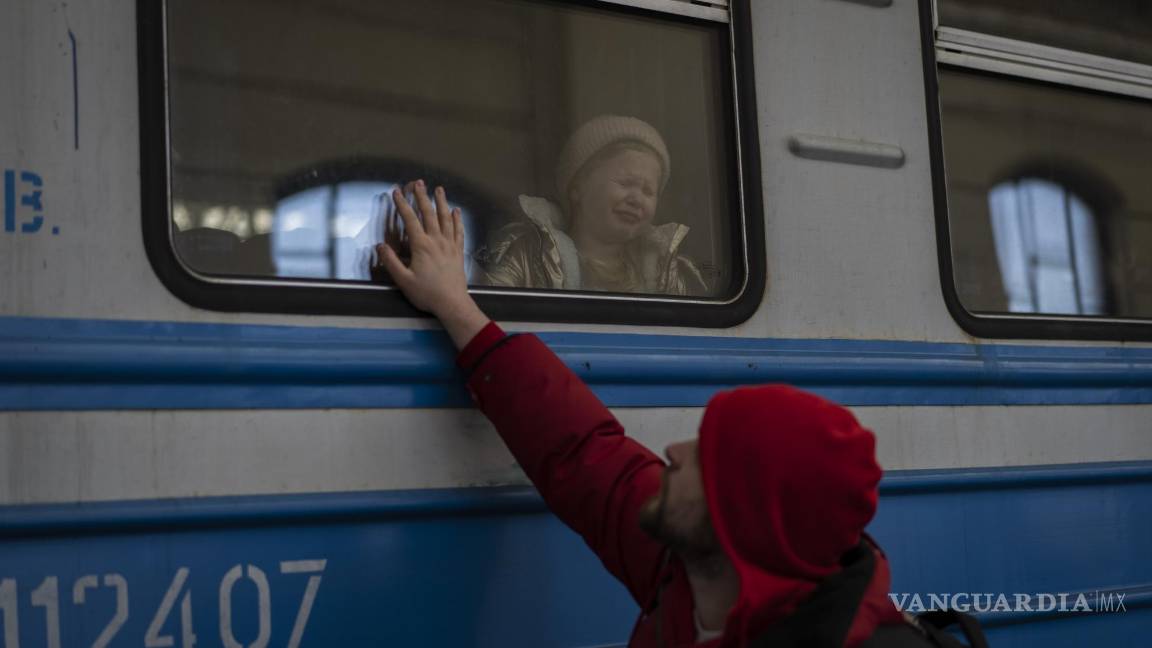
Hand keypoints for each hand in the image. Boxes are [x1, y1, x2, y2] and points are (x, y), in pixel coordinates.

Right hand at [376, 180, 489, 347]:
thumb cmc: (427, 293)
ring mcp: (449, 245)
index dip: (402, 204)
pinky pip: (458, 231)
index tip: (396, 192)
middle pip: (429, 213)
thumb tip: (380, 246)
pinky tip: (456, 211)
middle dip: (422, 196)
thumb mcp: (403, 281)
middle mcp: (437, 241)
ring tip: (439, 189)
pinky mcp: (458, 252)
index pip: (410, 220)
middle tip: (418, 182)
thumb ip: (391, 262)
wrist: (452, 303)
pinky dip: (457, 219)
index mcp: (421, 246)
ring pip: (446, 218)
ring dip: (442, 202)